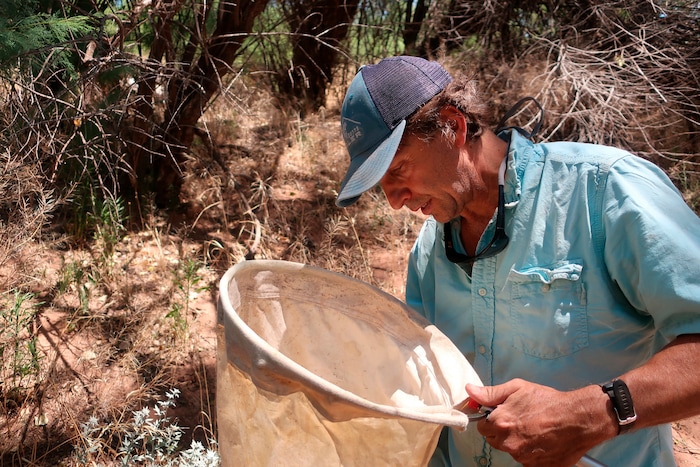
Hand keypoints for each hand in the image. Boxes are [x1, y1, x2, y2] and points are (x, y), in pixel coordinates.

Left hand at [466, 379, 613, 466]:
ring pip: (510, 450)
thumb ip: (491, 393)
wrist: (578, 419)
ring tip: (534, 428)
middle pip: (494, 440)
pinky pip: (525, 459)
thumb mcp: (517, 388)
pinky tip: (541, 439)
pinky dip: (530, 451)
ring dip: (517, 441)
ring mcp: (522, 457)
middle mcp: (509, 443)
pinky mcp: (536, 466)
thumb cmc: (549, 402)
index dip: (492, 419)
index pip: (482, 426)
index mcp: (500, 422)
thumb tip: (470, 391)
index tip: (502, 414)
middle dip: (502, 431)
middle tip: (520, 420)